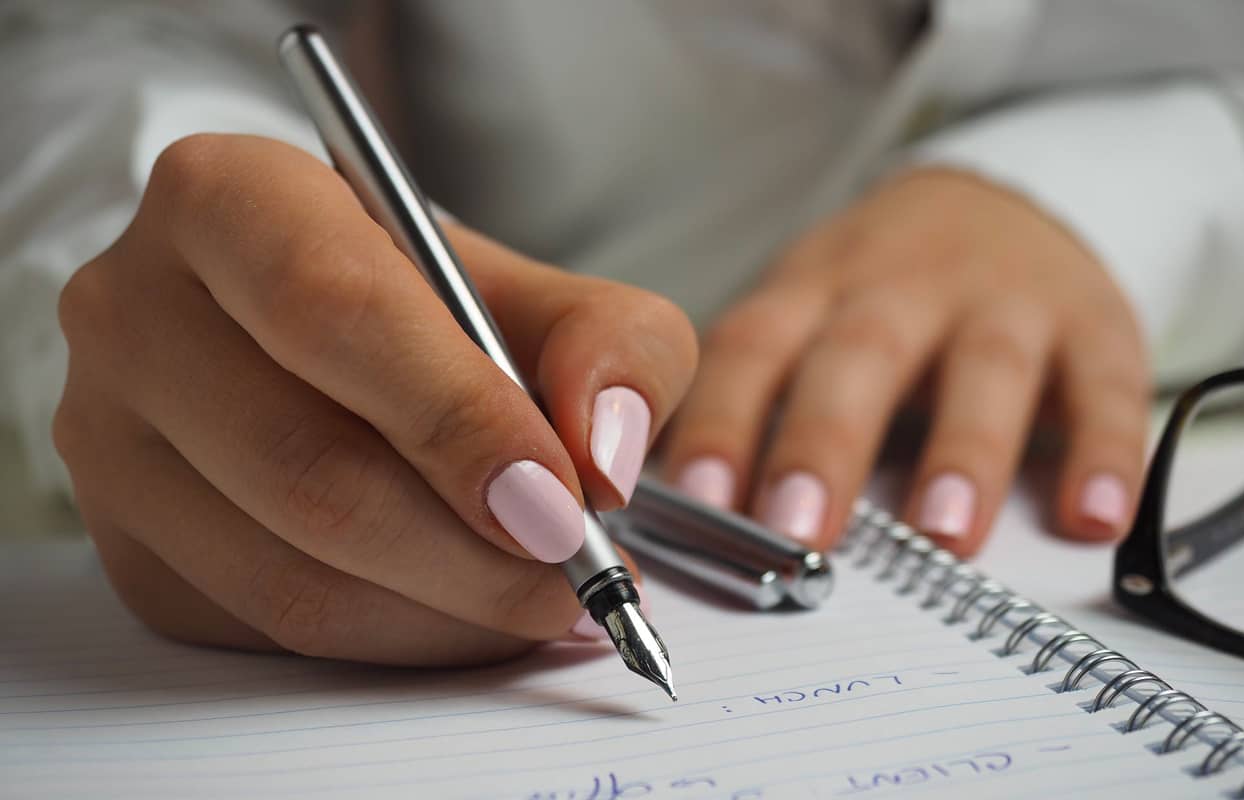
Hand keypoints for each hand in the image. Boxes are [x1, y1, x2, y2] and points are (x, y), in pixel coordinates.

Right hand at [54, 134, 696, 664]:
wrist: (331, 344)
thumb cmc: (438, 308)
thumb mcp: (548, 293)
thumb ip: (613, 346)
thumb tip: (604, 457)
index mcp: (228, 199)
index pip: (331, 311)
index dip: (456, 418)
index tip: (562, 502)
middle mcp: (137, 311)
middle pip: (306, 465)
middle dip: (470, 551)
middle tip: (577, 578)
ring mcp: (110, 440)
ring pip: (288, 574)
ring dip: (446, 613)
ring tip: (544, 601)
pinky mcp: (128, 545)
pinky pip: (270, 630)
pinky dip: (396, 640)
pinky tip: (467, 612)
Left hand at [663, 168, 1148, 555]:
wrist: (1002, 201)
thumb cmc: (879, 290)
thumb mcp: (806, 313)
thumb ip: (755, 398)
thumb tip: (679, 511)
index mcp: (814, 290)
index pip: (753, 349)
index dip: (721, 421)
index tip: (696, 501)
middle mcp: (902, 287)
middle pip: (859, 356)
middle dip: (825, 443)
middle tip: (798, 530)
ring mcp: (1002, 300)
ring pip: (984, 369)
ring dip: (964, 452)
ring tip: (944, 535)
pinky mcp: (1093, 323)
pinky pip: (1105, 385)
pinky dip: (1105, 451)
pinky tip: (1093, 517)